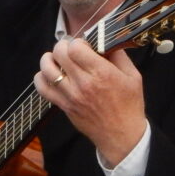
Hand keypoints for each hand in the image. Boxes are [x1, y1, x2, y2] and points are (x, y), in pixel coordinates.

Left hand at [34, 38, 146, 166]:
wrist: (121, 135)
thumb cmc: (129, 105)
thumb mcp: (133, 76)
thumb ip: (118, 56)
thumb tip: (105, 40)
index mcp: (101, 73)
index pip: (75, 47)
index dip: (77, 42)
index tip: (83, 45)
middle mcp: (83, 83)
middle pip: (59, 54)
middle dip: (62, 46)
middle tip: (69, 49)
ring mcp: (70, 95)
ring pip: (46, 69)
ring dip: (49, 59)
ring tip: (56, 59)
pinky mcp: (63, 105)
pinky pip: (42, 89)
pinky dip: (41, 78)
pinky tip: (50, 75)